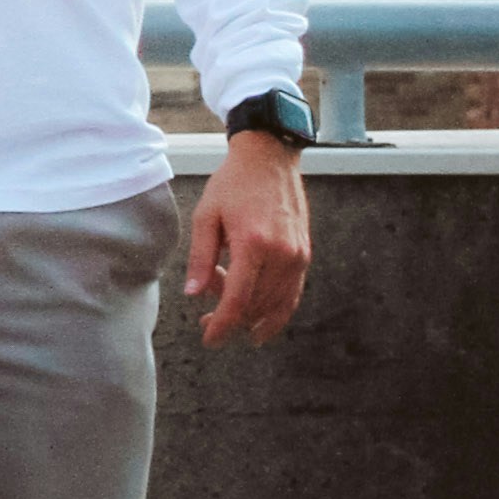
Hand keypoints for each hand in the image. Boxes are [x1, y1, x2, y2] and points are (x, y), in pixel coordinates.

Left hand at [188, 128, 314, 343]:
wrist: (269, 159)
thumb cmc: (233, 184)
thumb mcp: (206, 216)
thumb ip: (201, 258)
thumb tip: (194, 294)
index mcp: (254, 244)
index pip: (238, 300)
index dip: (223, 326)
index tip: (210, 340)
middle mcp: (282, 253)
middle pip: (257, 305)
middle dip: (231, 319)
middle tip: (207, 320)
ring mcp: (298, 255)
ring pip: (276, 305)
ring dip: (251, 316)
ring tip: (227, 311)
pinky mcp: (304, 255)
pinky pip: (292, 294)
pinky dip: (275, 311)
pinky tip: (259, 321)